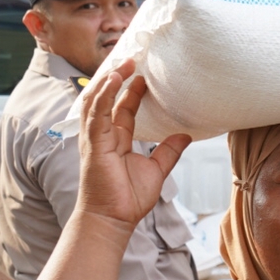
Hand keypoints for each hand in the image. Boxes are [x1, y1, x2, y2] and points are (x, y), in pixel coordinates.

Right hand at [76, 59, 189, 233]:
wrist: (114, 219)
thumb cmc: (129, 199)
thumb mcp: (157, 169)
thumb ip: (169, 151)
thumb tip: (186, 135)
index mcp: (117, 140)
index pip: (123, 109)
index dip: (131, 91)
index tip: (143, 75)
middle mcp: (103, 136)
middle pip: (108, 100)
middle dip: (118, 79)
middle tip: (132, 59)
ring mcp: (95, 139)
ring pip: (98, 101)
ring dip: (110, 81)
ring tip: (123, 63)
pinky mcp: (93, 144)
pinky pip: (96, 113)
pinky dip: (104, 95)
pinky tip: (114, 80)